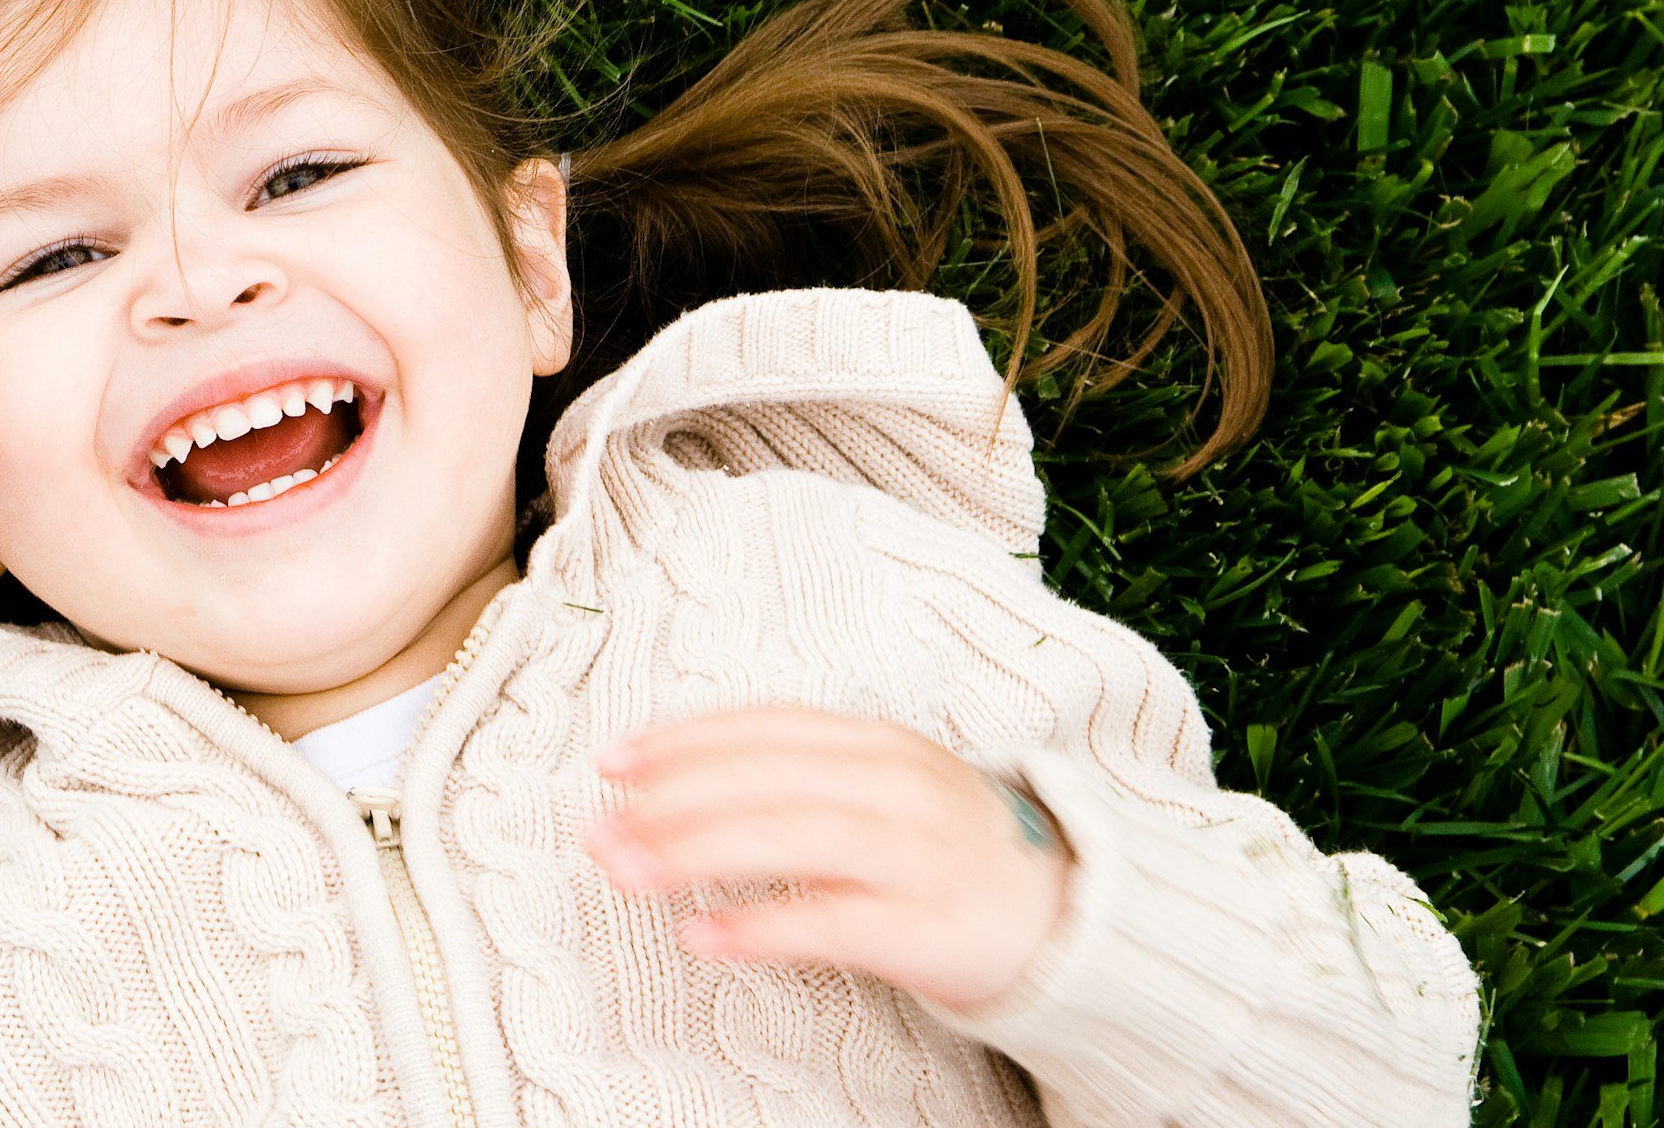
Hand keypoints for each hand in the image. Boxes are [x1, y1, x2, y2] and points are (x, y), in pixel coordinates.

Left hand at [585, 707, 1072, 1009]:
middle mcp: (894, 784)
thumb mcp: (883, 784)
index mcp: (876, 741)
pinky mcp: (925, 925)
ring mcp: (913, 852)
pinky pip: (829, 922)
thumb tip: (678, 785)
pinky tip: (700, 936)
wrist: (1064, 914)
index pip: (763, 726)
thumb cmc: (946, 848)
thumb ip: (800, 775)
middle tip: (598, 827)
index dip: (683, 739)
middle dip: (669, 800)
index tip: (612, 761)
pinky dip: (758, 926)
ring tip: (625, 871)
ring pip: (787, 837)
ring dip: (693, 853)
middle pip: (764, 778)